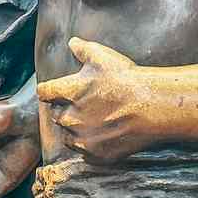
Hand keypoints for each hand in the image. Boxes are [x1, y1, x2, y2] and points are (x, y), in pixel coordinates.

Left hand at [37, 37, 155, 163]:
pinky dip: (92, 146)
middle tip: (86, 107)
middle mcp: (70, 118)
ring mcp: (82, 139)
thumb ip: (83, 49)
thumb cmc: (128, 80)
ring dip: (77, 131)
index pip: (44, 93)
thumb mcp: (104, 57)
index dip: (49, 91)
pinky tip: (106, 135)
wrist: (153, 107)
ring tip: (97, 122)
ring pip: (69, 137)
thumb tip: (72, 42)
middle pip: (57, 116)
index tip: (54, 93)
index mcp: (69, 93)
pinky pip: (85, 153)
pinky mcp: (95, 155)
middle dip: (66, 111)